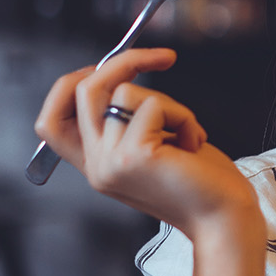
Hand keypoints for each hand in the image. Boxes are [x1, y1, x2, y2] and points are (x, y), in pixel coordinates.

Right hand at [33, 48, 258, 237]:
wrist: (225, 219)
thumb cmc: (202, 183)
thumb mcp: (154, 147)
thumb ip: (129, 122)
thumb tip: (124, 74)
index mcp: (97, 166)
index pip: (51, 122)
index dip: (70, 86)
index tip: (109, 69)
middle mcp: (96, 167)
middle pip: (81, 90)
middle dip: (123, 62)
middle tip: (164, 57)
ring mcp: (110, 162)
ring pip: (126, 92)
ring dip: (169, 104)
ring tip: (188, 135)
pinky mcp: (134, 156)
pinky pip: (153, 105)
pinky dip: (183, 116)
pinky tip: (193, 144)